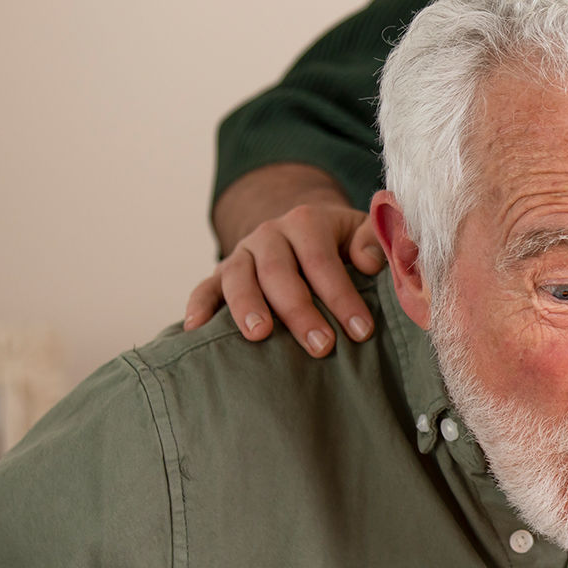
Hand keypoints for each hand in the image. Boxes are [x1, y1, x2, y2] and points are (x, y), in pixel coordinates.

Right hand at [185, 200, 384, 356]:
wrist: (303, 230)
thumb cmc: (341, 243)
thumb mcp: (362, 232)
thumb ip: (373, 241)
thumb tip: (369, 262)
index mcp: (307, 221)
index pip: (322, 260)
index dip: (342, 296)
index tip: (361, 331)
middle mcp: (269, 234)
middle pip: (279, 271)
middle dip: (300, 311)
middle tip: (321, 346)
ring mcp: (242, 253)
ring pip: (237, 277)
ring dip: (247, 306)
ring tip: (259, 336)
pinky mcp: (222, 274)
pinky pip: (205, 286)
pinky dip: (198, 305)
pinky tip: (194, 329)